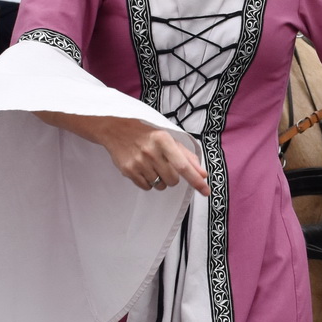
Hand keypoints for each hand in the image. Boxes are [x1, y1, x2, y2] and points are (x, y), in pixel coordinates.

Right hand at [54, 115, 210, 196]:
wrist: (116, 130)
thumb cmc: (147, 134)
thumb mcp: (168, 138)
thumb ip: (187, 156)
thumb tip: (202, 174)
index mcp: (164, 140)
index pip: (183, 166)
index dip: (196, 180)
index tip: (206, 191)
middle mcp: (151, 151)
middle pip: (173, 180)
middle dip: (173, 178)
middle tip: (165, 166)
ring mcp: (138, 162)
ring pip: (160, 186)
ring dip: (160, 180)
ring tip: (152, 166)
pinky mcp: (128, 171)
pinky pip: (146, 187)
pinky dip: (148, 183)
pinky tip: (143, 169)